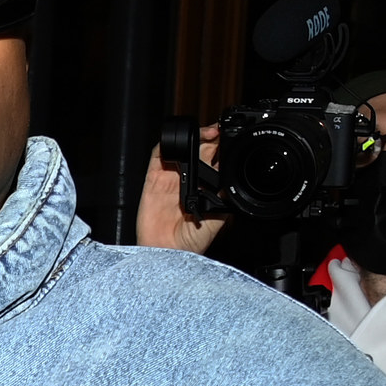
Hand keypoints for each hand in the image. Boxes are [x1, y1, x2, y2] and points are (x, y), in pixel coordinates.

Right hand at [136, 123, 223, 253]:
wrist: (167, 253)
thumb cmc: (190, 243)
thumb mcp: (218, 219)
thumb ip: (224, 198)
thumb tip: (232, 178)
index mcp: (206, 187)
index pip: (216, 159)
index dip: (223, 146)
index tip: (230, 138)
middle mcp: (189, 180)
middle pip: (200, 148)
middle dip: (211, 137)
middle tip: (219, 132)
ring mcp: (170, 178)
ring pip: (180, 147)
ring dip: (192, 137)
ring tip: (206, 134)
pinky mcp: (153, 179)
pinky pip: (157, 156)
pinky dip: (166, 145)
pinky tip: (178, 143)